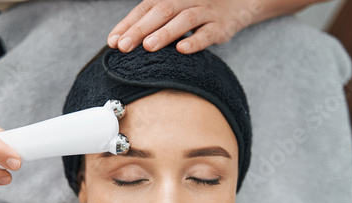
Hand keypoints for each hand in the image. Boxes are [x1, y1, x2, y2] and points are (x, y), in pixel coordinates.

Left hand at [108, 0, 247, 53]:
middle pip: (161, 12)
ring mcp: (205, 12)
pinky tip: (182, 49)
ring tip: (148, 46)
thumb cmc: (196, 11)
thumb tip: (120, 41)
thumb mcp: (174, 12)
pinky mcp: (221, 26)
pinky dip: (195, 41)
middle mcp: (186, 1)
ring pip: (184, 19)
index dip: (128, 24)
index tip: (113, 41)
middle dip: (140, 30)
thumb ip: (151, 23)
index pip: (144, 8)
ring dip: (165, 33)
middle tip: (123, 46)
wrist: (238, 3)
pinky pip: (208, 32)